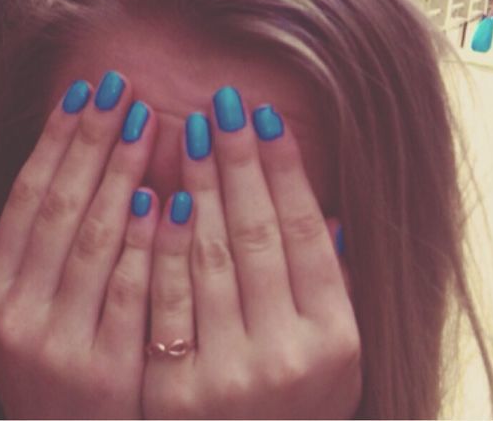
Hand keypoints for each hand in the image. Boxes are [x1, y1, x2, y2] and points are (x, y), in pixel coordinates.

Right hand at [0, 73, 157, 417]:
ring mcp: (55, 344)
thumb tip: (41, 169)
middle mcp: (12, 314)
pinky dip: (146, 241)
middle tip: (123, 86)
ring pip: (92, 239)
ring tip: (151, 121)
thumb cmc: (57, 374)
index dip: (58, 138)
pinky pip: (128, 291)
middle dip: (93, 140)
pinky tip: (167, 197)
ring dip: (123, 173)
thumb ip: (24, 251)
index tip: (86, 88)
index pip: (28, 195)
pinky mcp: (102, 372)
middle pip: (60, 205)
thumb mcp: (20, 318)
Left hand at [143, 89, 360, 419]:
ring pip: (209, 257)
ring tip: (189, 131)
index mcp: (334, 342)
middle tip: (223, 103)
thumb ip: (333, 286)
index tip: (265, 117)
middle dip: (238, 161)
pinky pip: (163, 300)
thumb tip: (329, 212)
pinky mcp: (175, 393)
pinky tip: (155, 195)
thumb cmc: (294, 409)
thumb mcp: (337, 357)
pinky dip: (159, 244)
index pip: (304, 232)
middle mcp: (286, 358)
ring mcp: (229, 377)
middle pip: (257, 234)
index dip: (285, 170)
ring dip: (198, 186)